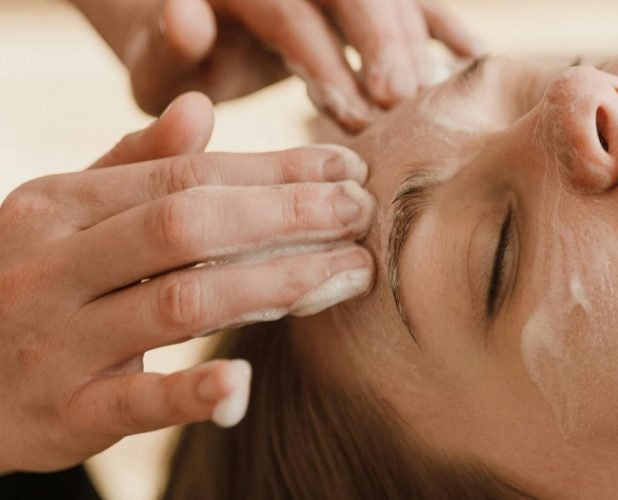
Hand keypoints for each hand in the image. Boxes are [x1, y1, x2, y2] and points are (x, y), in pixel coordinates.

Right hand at [0, 93, 375, 471]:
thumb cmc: (28, 286)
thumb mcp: (61, 215)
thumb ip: (129, 165)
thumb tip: (199, 108)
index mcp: (58, 206)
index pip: (184, 176)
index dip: (273, 171)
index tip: (345, 169)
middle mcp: (54, 266)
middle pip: (188, 227)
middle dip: (286, 215)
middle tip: (361, 214)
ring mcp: (57, 342)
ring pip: (180, 302)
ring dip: (276, 285)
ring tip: (349, 273)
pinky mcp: (65, 414)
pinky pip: (136, 401)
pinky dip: (193, 392)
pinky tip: (246, 381)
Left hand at [75, 0, 481, 131]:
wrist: (191, 27)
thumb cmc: (174, 65)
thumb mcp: (154, 63)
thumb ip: (165, 45)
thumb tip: (187, 17)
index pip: (291, 14)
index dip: (326, 62)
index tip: (356, 114)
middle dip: (382, 45)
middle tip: (405, 100)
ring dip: (414, 44)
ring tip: (432, 99)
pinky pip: (411, 0)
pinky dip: (442, 24)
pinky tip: (471, 57)